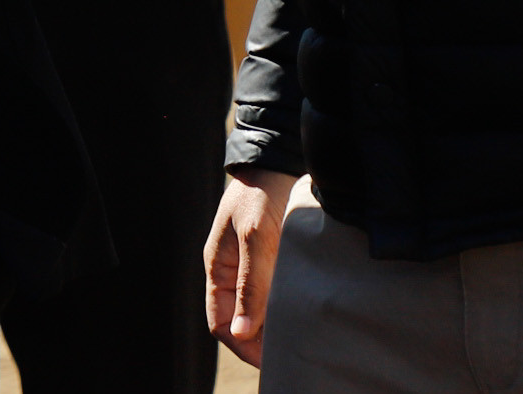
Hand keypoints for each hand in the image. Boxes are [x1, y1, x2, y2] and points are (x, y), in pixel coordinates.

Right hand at [205, 169, 301, 365]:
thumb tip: (242, 331)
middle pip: (240, 321)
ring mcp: (251, 266)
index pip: (220, 323)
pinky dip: (285, 307)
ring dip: (275, 325)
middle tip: (293, 353)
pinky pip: (273, 294)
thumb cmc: (262, 194)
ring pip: (258, 310)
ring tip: (302, 335)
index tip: (272, 360)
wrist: (279, 161)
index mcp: (217, 268)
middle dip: (261, 342)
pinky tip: (305, 311)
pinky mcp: (271, 260)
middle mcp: (232, 271)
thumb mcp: (256, 238)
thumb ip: (250, 284)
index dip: (243, 346)